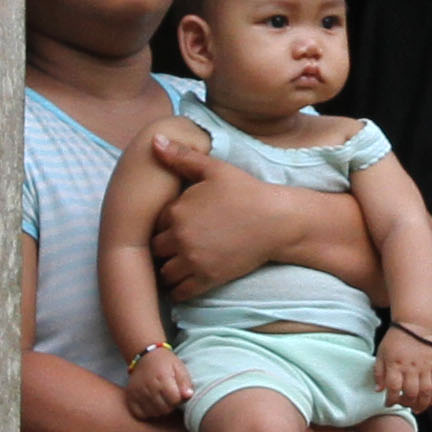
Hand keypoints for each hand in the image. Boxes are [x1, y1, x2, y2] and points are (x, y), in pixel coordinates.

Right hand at [123, 344, 191, 420]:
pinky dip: (147, 412)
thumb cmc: (165, 363)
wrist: (145, 356)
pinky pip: (141, 414)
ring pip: (154, 413)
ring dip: (160, 409)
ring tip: (161, 399)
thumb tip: (188, 395)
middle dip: (171, 405)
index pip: (175, 400)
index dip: (179, 399)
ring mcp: (138, 393)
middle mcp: (149, 386)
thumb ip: (185, 382)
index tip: (178, 393)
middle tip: (169, 396)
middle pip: (165, 409)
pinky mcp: (130, 397)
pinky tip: (151, 404)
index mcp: (163, 378)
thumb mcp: (179, 367)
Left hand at [139, 139, 255, 302]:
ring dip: (169, 268)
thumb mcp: (214, 169)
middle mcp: (181, 238)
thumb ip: (181, 157)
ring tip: (181, 262)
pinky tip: (189, 278)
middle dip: (164, 246)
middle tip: (178, 243)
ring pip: (164, 272)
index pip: (156, 222)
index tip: (178, 222)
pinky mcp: (208, 279)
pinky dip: (180, 288)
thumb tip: (154, 140)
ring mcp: (194, 261)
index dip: (166, 222)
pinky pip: (181, 291)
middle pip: (155, 248)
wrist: (276, 220)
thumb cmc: (246, 191)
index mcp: (177, 211)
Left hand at [375, 328, 431, 412]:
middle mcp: (411, 367)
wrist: (414, 325)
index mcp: (395, 365)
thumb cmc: (394, 341)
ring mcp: (425, 366)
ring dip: (422, 404)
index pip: (393, 389)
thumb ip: (378, 373)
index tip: (388, 403)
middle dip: (406, 404)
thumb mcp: (381, 354)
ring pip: (426, 391)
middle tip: (403, 404)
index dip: (391, 400)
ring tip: (418, 409)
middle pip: (411, 393)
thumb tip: (379, 390)